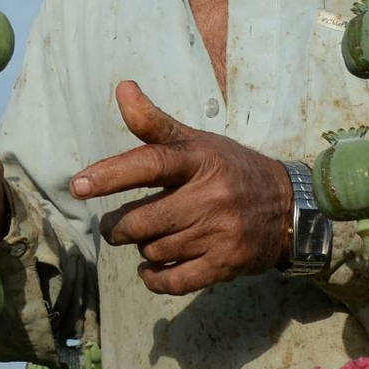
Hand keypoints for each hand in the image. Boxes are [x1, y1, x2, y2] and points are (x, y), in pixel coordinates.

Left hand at [71, 80, 293, 295]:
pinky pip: (175, 281)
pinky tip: (150, 267)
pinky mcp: (226, 264)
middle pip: (142, 220)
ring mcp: (221, 233)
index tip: (78, 185)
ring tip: (149, 236)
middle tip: (114, 226)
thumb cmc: (230, 170)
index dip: (112, 174)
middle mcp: (211, 196)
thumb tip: (122, 88)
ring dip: (142, 247)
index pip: (150, 163)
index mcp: (199, 160)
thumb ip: (154, 123)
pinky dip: (154, 278)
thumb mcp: (197, 142)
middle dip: (117, 227)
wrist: (289, 208)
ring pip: (155, 249)